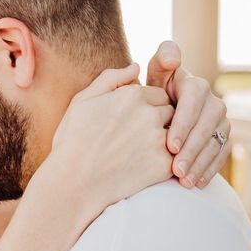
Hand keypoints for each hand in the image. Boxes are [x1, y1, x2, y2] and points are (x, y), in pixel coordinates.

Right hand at [43, 63, 174, 217]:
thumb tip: (137, 66)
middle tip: (141, 138)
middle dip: (162, 121)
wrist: (72, 184)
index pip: (158, 94)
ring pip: (177, 133)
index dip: (149, 107)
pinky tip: (148, 168)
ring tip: (144, 153)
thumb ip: (111, 79)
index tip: (136, 122)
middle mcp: (148, 114)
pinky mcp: (163, 165)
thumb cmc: (73, 142)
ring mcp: (158, 139)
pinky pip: (177, 156)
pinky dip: (167, 161)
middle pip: (171, 111)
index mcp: (131, 95)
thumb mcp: (83, 101)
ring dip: (168, 140)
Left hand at [145, 40, 230, 188]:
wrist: (162, 112)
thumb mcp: (155, 75)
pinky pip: (221, 155)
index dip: (184, 123)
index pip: (194, 101)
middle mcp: (213, 102)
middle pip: (207, 126)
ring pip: (215, 143)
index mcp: (195, 84)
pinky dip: (209, 170)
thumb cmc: (153, 92)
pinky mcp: (223, 139)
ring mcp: (221, 122)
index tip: (170, 145)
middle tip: (176, 169)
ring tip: (184, 181)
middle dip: (192, 149)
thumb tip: (172, 59)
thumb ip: (161, 61)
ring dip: (200, 163)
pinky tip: (197, 184)